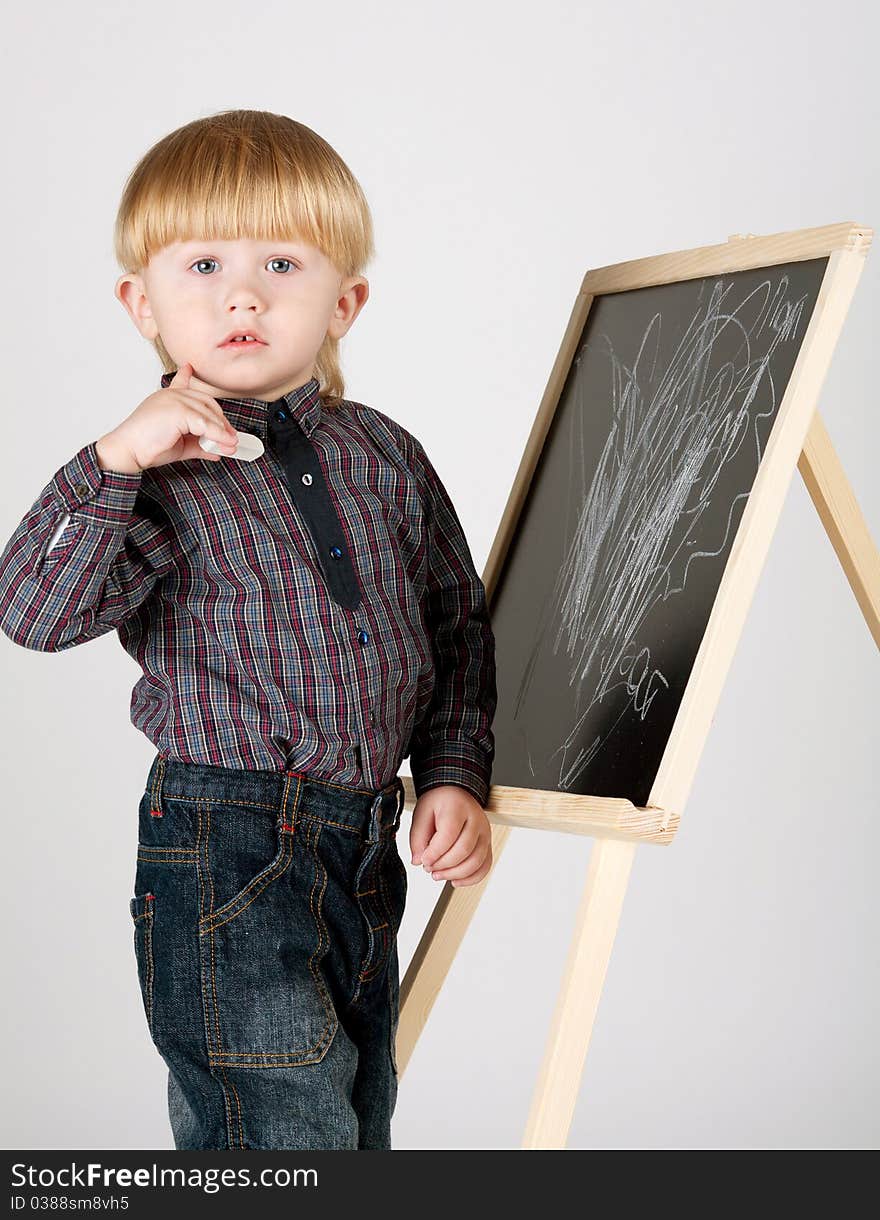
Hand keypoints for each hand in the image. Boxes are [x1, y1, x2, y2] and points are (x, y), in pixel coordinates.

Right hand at [95, 362, 239, 473]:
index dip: (186, 375)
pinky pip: (205, 424)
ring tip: (231, 447)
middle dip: (221, 421)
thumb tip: (218, 451)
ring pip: (208, 414)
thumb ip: (199, 444)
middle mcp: (172, 395)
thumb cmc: (147, 447)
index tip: (189, 367)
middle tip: (231, 438)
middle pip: (206, 402)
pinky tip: (224, 445)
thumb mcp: (180, 444)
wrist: (129, 450)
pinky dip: (218, 436)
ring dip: (223, 432)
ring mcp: (175, 400)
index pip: (180, 383)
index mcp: (167, 398)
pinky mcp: (178, 411)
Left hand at [410, 785, 492, 886]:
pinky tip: (455, 880)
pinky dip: (471, 878)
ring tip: (438, 874)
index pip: (449, 835)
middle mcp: (476, 820)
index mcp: (457, 807)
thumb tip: (418, 861)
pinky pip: (484, 866)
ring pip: (476, 861)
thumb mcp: (421, 813)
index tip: (423, 861)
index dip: (434, 853)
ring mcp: (485, 833)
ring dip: (455, 874)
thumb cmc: (438, 803)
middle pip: (464, 850)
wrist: (456, 793)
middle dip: (443, 865)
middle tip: (428, 868)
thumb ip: (417, 837)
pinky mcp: (488, 844)